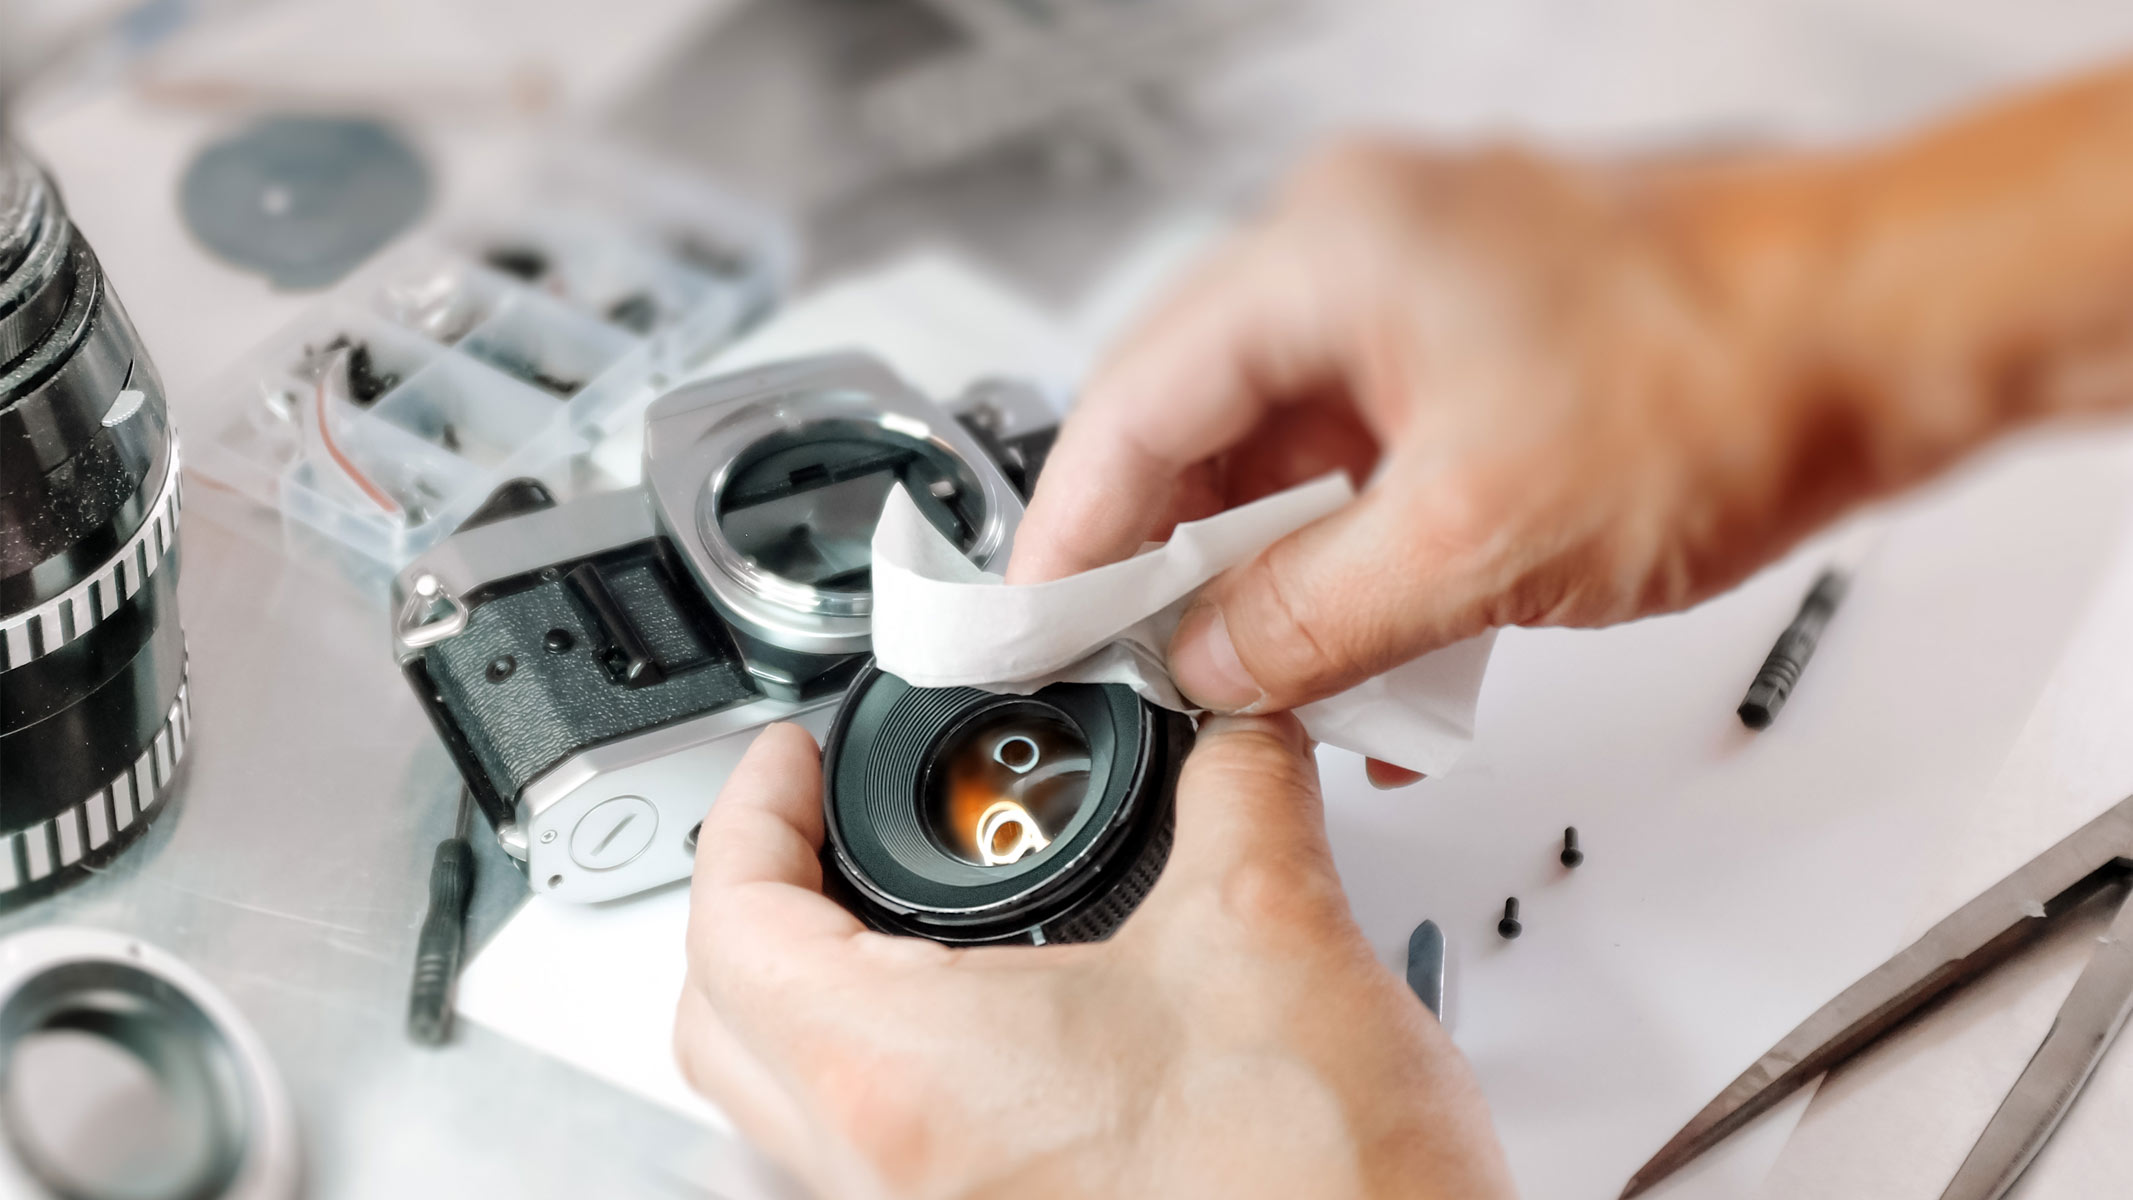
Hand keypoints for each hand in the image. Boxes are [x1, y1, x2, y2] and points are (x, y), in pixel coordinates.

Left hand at [675, 719, 1513, 1199]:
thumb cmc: (1315, 1197)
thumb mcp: (1273, 930)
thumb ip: (1235, 789)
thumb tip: (1229, 734)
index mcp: (902, 1076)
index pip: (730, 920)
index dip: (750, 807)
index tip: (794, 761)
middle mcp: (884, 1175)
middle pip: (719, 1025)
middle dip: (755, 902)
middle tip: (823, 829)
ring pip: (787, 1109)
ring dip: (812, 1002)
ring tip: (905, 922)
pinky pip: (874, 1163)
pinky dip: (890, 1079)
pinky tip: (999, 1037)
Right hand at [1010, 67, 2132, 728]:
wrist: (1893, 338)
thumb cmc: (1724, 375)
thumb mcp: (1471, 542)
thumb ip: (1306, 618)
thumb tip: (1207, 664)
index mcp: (1323, 255)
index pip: (1133, 405)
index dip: (1074, 533)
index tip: (1041, 624)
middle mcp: (1358, 252)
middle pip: (1204, 425)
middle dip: (1175, 562)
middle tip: (1143, 667)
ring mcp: (1423, 296)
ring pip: (1292, 452)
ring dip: (1275, 574)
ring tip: (1264, 685)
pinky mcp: (1480, 349)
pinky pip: (1373, 459)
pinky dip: (1358, 554)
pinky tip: (1367, 651)